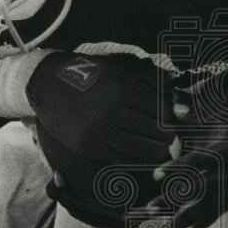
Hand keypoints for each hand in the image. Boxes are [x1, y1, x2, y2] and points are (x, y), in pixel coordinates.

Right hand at [29, 53, 175, 227]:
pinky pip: (120, 158)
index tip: (176, 120)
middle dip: (167, 136)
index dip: (172, 117)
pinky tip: (142, 155)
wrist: (48, 85)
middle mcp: (109, 112)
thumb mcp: (120, 68)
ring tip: (161, 148)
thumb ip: (151, 81)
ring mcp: (97, 132)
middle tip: (171, 137)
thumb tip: (179, 102)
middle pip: (153, 132)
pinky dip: (135, 158)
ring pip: (140, 149)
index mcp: (120, 89)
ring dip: (156, 151)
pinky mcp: (88, 147)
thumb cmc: (90, 73)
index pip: (159, 110)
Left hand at [146, 87, 227, 227]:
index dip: (175, 169)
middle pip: (197, 191)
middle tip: (149, 211)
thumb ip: (199, 109)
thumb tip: (176, 108)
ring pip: (208, 205)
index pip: (196, 162)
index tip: (155, 175)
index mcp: (226, 152)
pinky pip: (223, 208)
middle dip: (172, 202)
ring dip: (186, 219)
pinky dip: (208, 220)